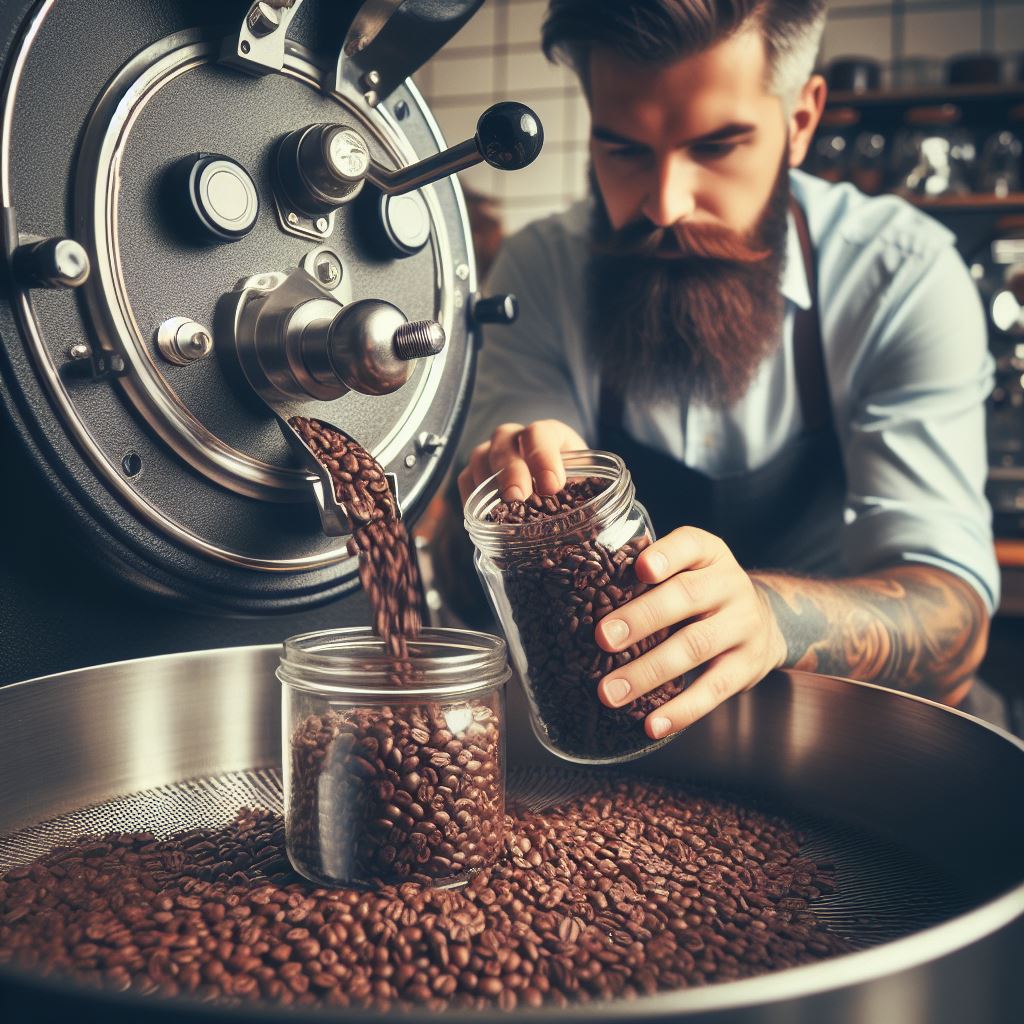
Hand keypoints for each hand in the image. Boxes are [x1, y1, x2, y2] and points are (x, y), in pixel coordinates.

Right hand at [457, 419, 587, 504]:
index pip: (541, 433)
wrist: (558, 491)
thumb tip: (630, 540)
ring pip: (481, 457)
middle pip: (506, 443)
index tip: (554, 485)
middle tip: (519, 496)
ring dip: (487, 481)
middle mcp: (519, 439)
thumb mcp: (592, 487)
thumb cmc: (577, 489)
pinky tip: (482, 516)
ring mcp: (495, 456)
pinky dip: (470, 496)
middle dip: (511, 469)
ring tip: (499, 507)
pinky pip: (466, 480)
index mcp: (550, 435)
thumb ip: (600, 500)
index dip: (544, 456)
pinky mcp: (479, 477)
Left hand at [593, 527, 785, 738]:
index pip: (689, 545)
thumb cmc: (702, 593)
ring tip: (610, 692)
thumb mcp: (688, 569)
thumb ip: (649, 576)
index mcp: (708, 553)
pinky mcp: (746, 667)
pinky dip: (681, 710)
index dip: (666, 556)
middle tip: (603, 637)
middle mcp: (729, 585)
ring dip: (648, 672)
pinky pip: (713, 690)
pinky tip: (652, 725)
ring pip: (694, 647)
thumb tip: (582, 599)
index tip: (640, 568)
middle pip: (686, 597)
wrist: (765, 623)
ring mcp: (742, 626)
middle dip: (642, 618)